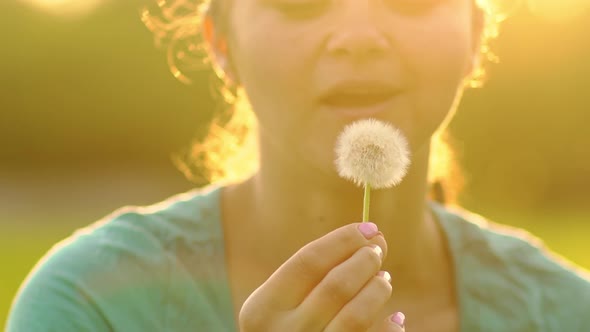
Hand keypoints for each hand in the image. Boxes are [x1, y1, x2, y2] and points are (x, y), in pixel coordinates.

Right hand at [238, 222, 405, 331]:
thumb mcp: (272, 309)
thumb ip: (302, 281)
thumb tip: (360, 241)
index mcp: (263, 309)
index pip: (308, 261)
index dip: (342, 240)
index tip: (368, 227)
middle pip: (336, 285)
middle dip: (365, 260)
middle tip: (378, 249)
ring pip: (356, 315)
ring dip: (377, 290)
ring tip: (384, 279)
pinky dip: (390, 328)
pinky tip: (396, 317)